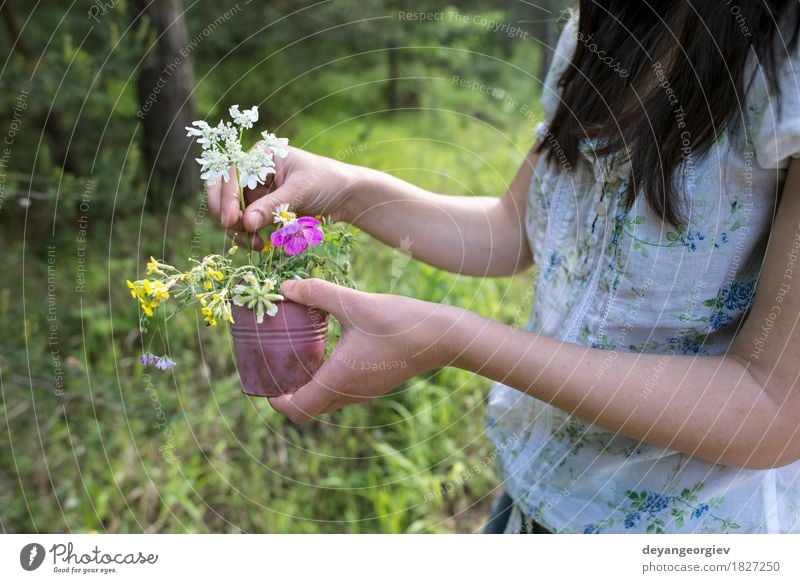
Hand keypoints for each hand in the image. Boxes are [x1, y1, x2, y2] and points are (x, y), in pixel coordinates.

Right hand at [206, 146, 356, 249]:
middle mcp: (252, 171)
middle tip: (241, 236)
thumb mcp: (300, 191)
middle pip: (222, 193)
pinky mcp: (261, 208)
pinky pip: (245, 224)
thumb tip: (246, 223)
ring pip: (231, 212)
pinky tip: (260, 245)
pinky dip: (248, 236)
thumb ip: (272, 206)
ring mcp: (255, 191)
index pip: (230, 175)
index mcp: (260, 155)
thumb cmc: (326, 182)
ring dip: (238, 231)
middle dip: (227, 216)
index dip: (226, 199)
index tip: (232, 222)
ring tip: (256, 245)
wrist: (346, 195)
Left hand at [268, 279, 455, 423]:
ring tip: (299, 355)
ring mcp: (364, 392)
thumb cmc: (398, 322)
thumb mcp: (353, 303)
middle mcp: (349, 394)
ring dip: (309, 385)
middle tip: (276, 365)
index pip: (296, 410)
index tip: (264, 382)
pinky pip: (342, 390)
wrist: (442, 336)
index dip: (275, 402)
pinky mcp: (375, 384)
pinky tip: (330, 348)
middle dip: (288, 392)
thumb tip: (286, 287)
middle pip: (309, 408)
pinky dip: (327, 378)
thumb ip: (317, 293)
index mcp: (338, 381)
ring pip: (326, 400)